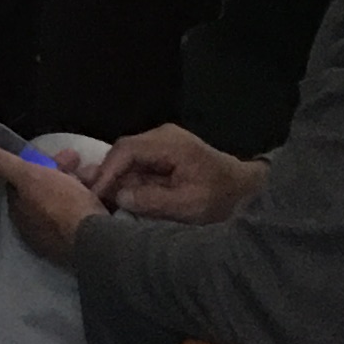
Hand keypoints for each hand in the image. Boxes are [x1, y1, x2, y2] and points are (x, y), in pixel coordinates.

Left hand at [0, 142, 100, 266]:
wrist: (98, 242)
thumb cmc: (60, 205)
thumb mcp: (29, 176)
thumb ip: (0, 163)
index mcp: (20, 213)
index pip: (21, 183)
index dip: (34, 164)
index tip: (53, 153)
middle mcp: (35, 229)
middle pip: (44, 191)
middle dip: (60, 171)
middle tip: (76, 158)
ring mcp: (59, 239)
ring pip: (65, 202)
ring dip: (77, 182)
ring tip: (94, 172)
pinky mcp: (82, 244)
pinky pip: (81, 214)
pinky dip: (88, 199)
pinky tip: (101, 191)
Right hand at [87, 124, 267, 224]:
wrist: (249, 192)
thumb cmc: (222, 200)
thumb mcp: (189, 206)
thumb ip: (153, 200)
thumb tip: (119, 195)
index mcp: (171, 144)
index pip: (127, 150)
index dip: (107, 172)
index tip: (95, 194)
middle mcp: (164, 136)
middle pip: (125, 152)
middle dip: (109, 175)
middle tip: (95, 200)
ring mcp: (164, 142)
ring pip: (130, 158)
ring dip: (119, 179)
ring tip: (107, 201)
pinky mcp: (166, 153)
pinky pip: (140, 163)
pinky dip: (130, 179)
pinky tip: (125, 196)